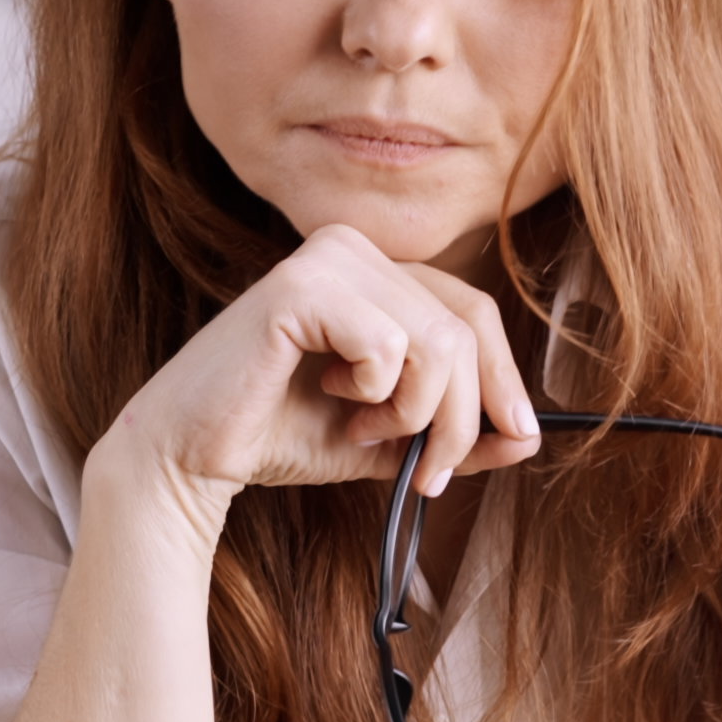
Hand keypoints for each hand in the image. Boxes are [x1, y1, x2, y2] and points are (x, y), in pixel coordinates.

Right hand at [99, 224, 542, 529]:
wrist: (192, 455)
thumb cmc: (282, 435)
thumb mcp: (390, 438)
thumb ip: (454, 432)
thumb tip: (529, 437)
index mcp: (374, 269)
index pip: (474, 311)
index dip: (504, 377)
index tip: (519, 436)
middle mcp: (352, 248)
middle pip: (466, 329)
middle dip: (463, 416)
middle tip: (429, 473)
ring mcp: (327, 259)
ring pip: (437, 342)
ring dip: (415, 412)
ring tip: (365, 428)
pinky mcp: (301, 286)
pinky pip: (390, 346)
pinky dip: (375, 393)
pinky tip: (331, 396)